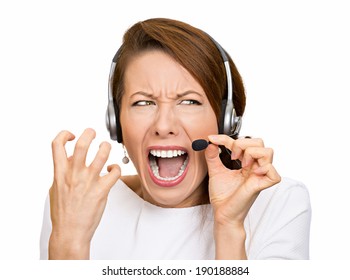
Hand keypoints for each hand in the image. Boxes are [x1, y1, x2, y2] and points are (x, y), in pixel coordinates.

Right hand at [49, 128, 119, 258]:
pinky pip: (115, 172)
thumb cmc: (63, 212)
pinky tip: (113, 169)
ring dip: (106, 147)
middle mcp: (74, 175)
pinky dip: (116, 167)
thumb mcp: (56, 188)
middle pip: (82, 144)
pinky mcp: (102, 190)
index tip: (72, 135)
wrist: (70, 232)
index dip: (64, 134)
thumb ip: (64, 171)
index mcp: (59, 173)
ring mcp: (89, 182)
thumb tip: (73, 157)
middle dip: (89, 133)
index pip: (57, 145)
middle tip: (93, 133)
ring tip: (106, 147)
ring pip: (102, 154)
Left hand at [205, 134, 280, 226]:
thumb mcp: (215, 171)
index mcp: (246, 163)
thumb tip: (210, 143)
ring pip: (268, 152)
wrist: (222, 213)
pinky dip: (265, 168)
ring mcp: (259, 176)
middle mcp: (254, 167)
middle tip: (231, 156)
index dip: (226, 138)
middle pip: (259, 142)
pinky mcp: (261, 186)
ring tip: (241, 164)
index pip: (242, 142)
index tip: (211, 139)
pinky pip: (274, 174)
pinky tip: (253, 172)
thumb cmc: (222, 196)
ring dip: (252, 153)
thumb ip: (212, 157)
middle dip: (242, 143)